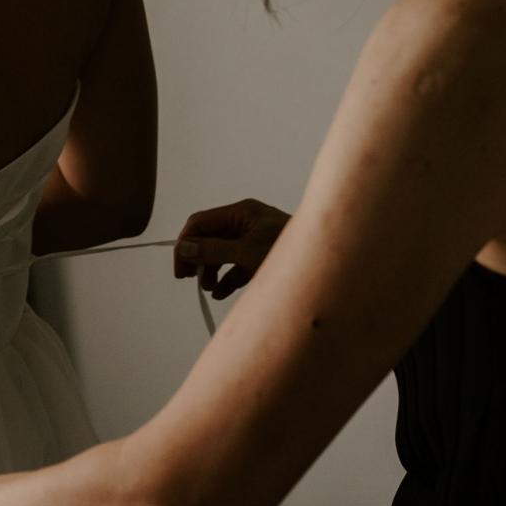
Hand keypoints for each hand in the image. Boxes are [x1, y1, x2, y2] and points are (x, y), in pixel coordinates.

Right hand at [173, 197, 290, 298]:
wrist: (325, 267)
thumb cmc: (290, 252)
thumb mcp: (246, 252)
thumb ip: (212, 250)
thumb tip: (184, 249)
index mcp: (241, 212)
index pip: (200, 222)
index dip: (185, 243)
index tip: (180, 268)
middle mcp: (246, 222)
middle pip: (210, 237)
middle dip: (198, 258)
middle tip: (188, 278)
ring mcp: (255, 239)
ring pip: (222, 252)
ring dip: (211, 270)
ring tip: (208, 288)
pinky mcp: (263, 256)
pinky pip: (236, 264)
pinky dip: (227, 278)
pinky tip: (220, 293)